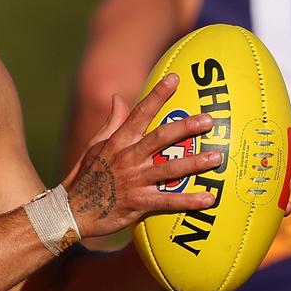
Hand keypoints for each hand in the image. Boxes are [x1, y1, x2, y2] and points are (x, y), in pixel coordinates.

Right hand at [64, 74, 221, 237]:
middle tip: (208, 120)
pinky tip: (209, 198)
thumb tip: (118, 97)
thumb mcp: (95, 145)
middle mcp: (128, 158)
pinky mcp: (138, 203)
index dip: (157, 95)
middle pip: (161, 138)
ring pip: (169, 169)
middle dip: (186, 127)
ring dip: (194, 163)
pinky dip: (189, 201)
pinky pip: (168, 201)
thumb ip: (112, 122)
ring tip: (216, 157)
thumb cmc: (86, 176)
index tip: (174, 79)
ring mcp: (134, 181)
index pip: (140, 113)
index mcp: (118, 141)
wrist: (73, 211)